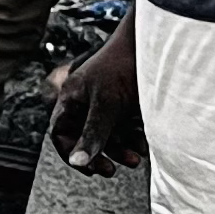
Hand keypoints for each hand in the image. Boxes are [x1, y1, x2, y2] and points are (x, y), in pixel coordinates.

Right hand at [48, 27, 142, 172]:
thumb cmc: (123, 68)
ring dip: (120, 150)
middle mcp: (85, 101)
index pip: (61, 133)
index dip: (71, 153)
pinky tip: (143, 145)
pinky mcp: (125, 102)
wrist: (153, 43)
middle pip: (84, 137)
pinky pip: (124, 127)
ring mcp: (106, 101)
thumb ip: (92, 134)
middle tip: (110, 171)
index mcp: (72, 98)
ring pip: (107, 134)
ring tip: (136, 159)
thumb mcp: (106, 105)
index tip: (89, 169)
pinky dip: (132, 138)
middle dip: (99, 155)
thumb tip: (77, 163)